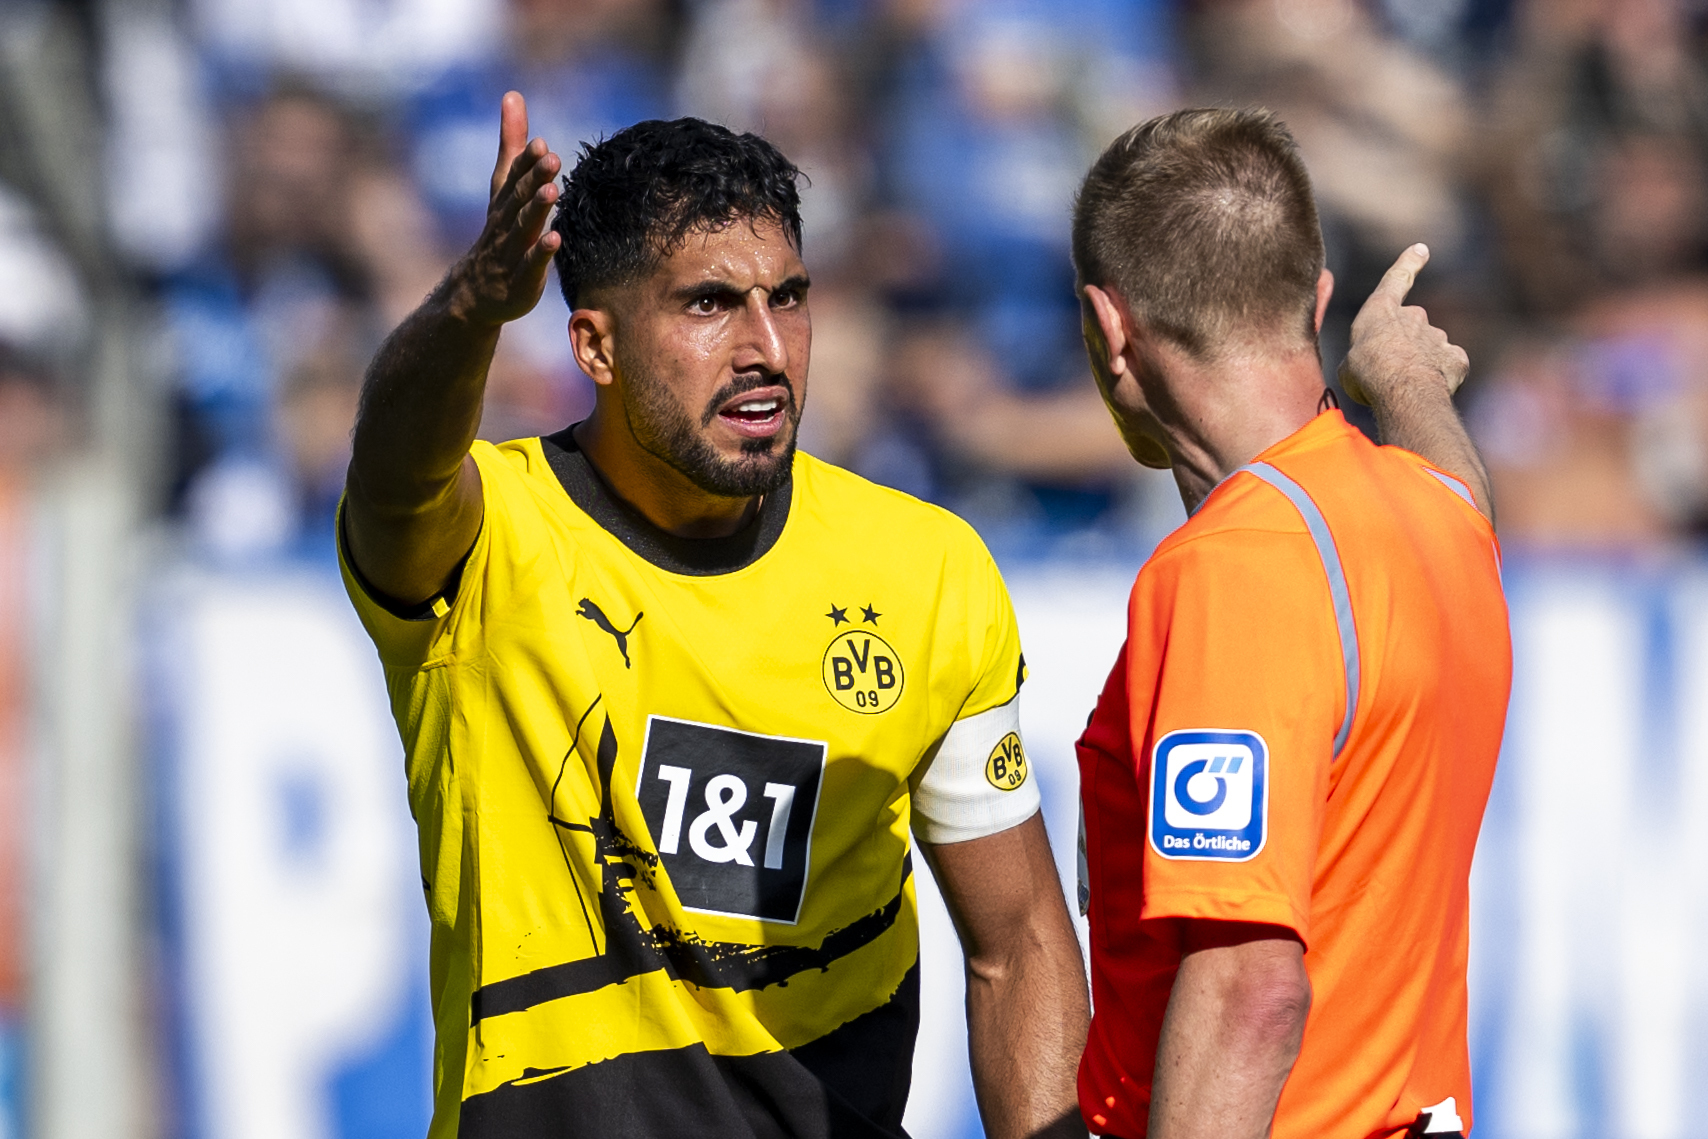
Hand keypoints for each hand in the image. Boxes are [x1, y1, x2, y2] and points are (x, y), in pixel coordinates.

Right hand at [445, 91, 562, 327]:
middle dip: (533, 178)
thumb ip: (511, 144)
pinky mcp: (521, 280)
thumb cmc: (499, 232)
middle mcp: (506, 224)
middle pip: (519, 199)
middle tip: (551, 158)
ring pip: (523, 228)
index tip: (540, 142)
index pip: (514, 177)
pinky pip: (531, 265)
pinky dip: (541, 253)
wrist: (476, 293)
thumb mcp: (504, 187)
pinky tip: (555, 239)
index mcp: (504, 202)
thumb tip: (513, 94)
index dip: (525, 161)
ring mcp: (512, 252)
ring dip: (536, 210)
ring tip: (552, 191)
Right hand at [1338, 244, 1468, 406]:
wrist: (1403, 390)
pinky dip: (1441, 377)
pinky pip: (1448, 366)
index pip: (1396, 279)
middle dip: (1405, 345)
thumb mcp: (1350, 365)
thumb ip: (1367, 357)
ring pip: (1431, 348)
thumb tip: (1376, 366)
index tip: (1421, 249)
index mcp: (1382, 310)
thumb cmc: (1367, 375)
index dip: (1408, 263)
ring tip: (1406, 387)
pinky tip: (1428, 390)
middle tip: (1390, 372)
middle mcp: (1414, 317)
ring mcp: (1438, 336)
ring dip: (1421, 364)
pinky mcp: (1456, 358)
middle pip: (1412, 326)